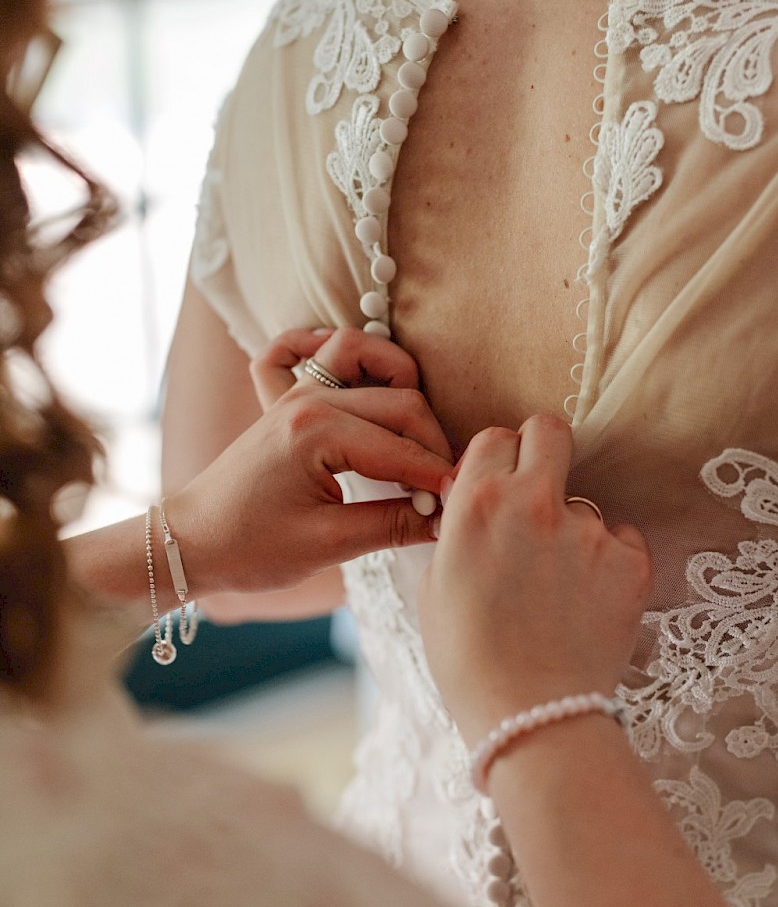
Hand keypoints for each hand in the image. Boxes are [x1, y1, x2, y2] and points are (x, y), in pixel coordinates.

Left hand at [166, 329, 453, 597]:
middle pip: (402, 402)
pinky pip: (329, 358)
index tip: (461, 506)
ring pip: (376, 370)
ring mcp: (299, 394)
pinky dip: (357, 363)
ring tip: (419, 451)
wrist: (188, 543)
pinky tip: (374, 388)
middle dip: (434, 446)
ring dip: (407, 398)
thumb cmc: (247, 548)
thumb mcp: (327, 545)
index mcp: (316, 430)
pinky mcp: (293, 401)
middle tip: (446, 490)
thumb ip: (393, 524)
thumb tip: (446, 518)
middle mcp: (309, 399)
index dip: (440, 478)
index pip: (403, 447)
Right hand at [419, 414, 651, 745]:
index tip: (501, 483)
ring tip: (558, 590)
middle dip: (543, 450)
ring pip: (585, 503)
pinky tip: (587, 604)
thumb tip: (472, 503)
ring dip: (573, 531)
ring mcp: (588, 530)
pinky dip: (608, 564)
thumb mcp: (435, 586)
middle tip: (540, 490)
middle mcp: (535, 503)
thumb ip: (458, 529)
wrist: (533, 717)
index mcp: (478, 503)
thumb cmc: (469, 661)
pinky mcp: (631, 560)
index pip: (495, 437)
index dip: (498, 460)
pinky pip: (621, 540)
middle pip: (549, 431)